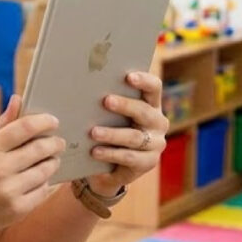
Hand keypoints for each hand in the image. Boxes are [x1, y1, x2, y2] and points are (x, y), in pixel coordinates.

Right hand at [0, 95, 65, 237]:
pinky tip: (41, 178)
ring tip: (51, 159)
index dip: (44, 121)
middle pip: (40, 149)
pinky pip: (44, 190)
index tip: (53, 121)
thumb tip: (18, 99)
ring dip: (53, 162)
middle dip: (54, 143)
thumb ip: (1, 123)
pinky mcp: (18, 209)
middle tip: (58, 142)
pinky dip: (46, 182)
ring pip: (45, 170)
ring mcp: (8, 191)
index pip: (24, 128)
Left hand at [87, 72, 168, 195]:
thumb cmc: (108, 128)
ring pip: (135, 137)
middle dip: (125, 105)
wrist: (109, 165)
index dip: (144, 81)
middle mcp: (157, 122)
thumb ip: (106, 102)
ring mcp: (155, 144)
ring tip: (93, 132)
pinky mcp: (148, 162)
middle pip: (144, 111)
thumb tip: (84, 85)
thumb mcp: (109, 114)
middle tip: (106, 101)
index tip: (128, 76)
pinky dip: (111, 154)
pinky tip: (95, 151)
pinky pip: (129, 157)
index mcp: (150, 104)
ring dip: (113, 134)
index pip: (154, 88)